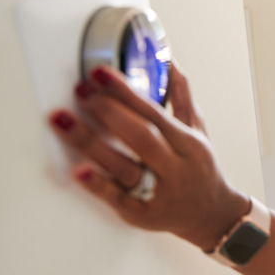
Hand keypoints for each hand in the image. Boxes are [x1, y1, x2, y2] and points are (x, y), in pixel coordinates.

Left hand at [48, 64, 250, 250]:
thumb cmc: (200, 168)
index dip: (126, 93)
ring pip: (124, 167)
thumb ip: (181, 96)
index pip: (155, 114)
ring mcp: (159, 193)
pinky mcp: (142, 214)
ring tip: (62, 120)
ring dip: (90, 143)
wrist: (212, 215)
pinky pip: (118, 199)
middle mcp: (176, 169)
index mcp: (189, 145)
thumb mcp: (197, 131)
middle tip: (81, 92)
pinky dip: (98, 185)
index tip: (100, 74)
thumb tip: (167, 59)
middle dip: (108, 112)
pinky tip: (78, 171)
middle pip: (141, 138)